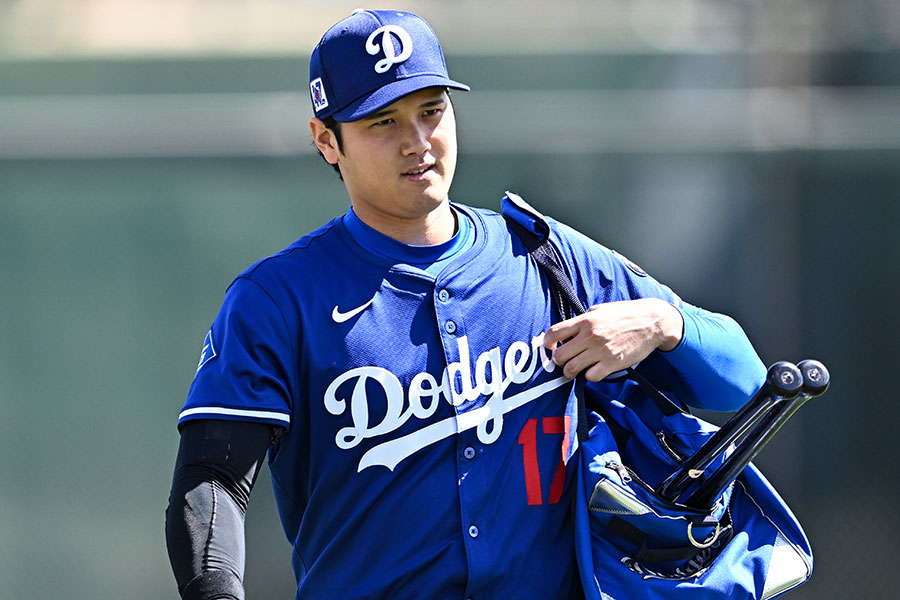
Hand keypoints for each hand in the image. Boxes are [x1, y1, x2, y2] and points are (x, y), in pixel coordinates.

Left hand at [542, 298, 682, 381]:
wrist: (652, 322)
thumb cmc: (626, 314)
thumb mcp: (600, 310)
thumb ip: (582, 320)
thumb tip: (567, 331)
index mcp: (585, 321)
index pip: (554, 333)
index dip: (547, 343)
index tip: (550, 347)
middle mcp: (590, 336)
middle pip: (559, 356)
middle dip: (558, 361)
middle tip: (564, 360)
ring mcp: (601, 351)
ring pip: (571, 369)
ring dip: (570, 372)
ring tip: (575, 369)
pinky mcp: (612, 363)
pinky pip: (591, 377)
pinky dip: (589, 376)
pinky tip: (593, 370)